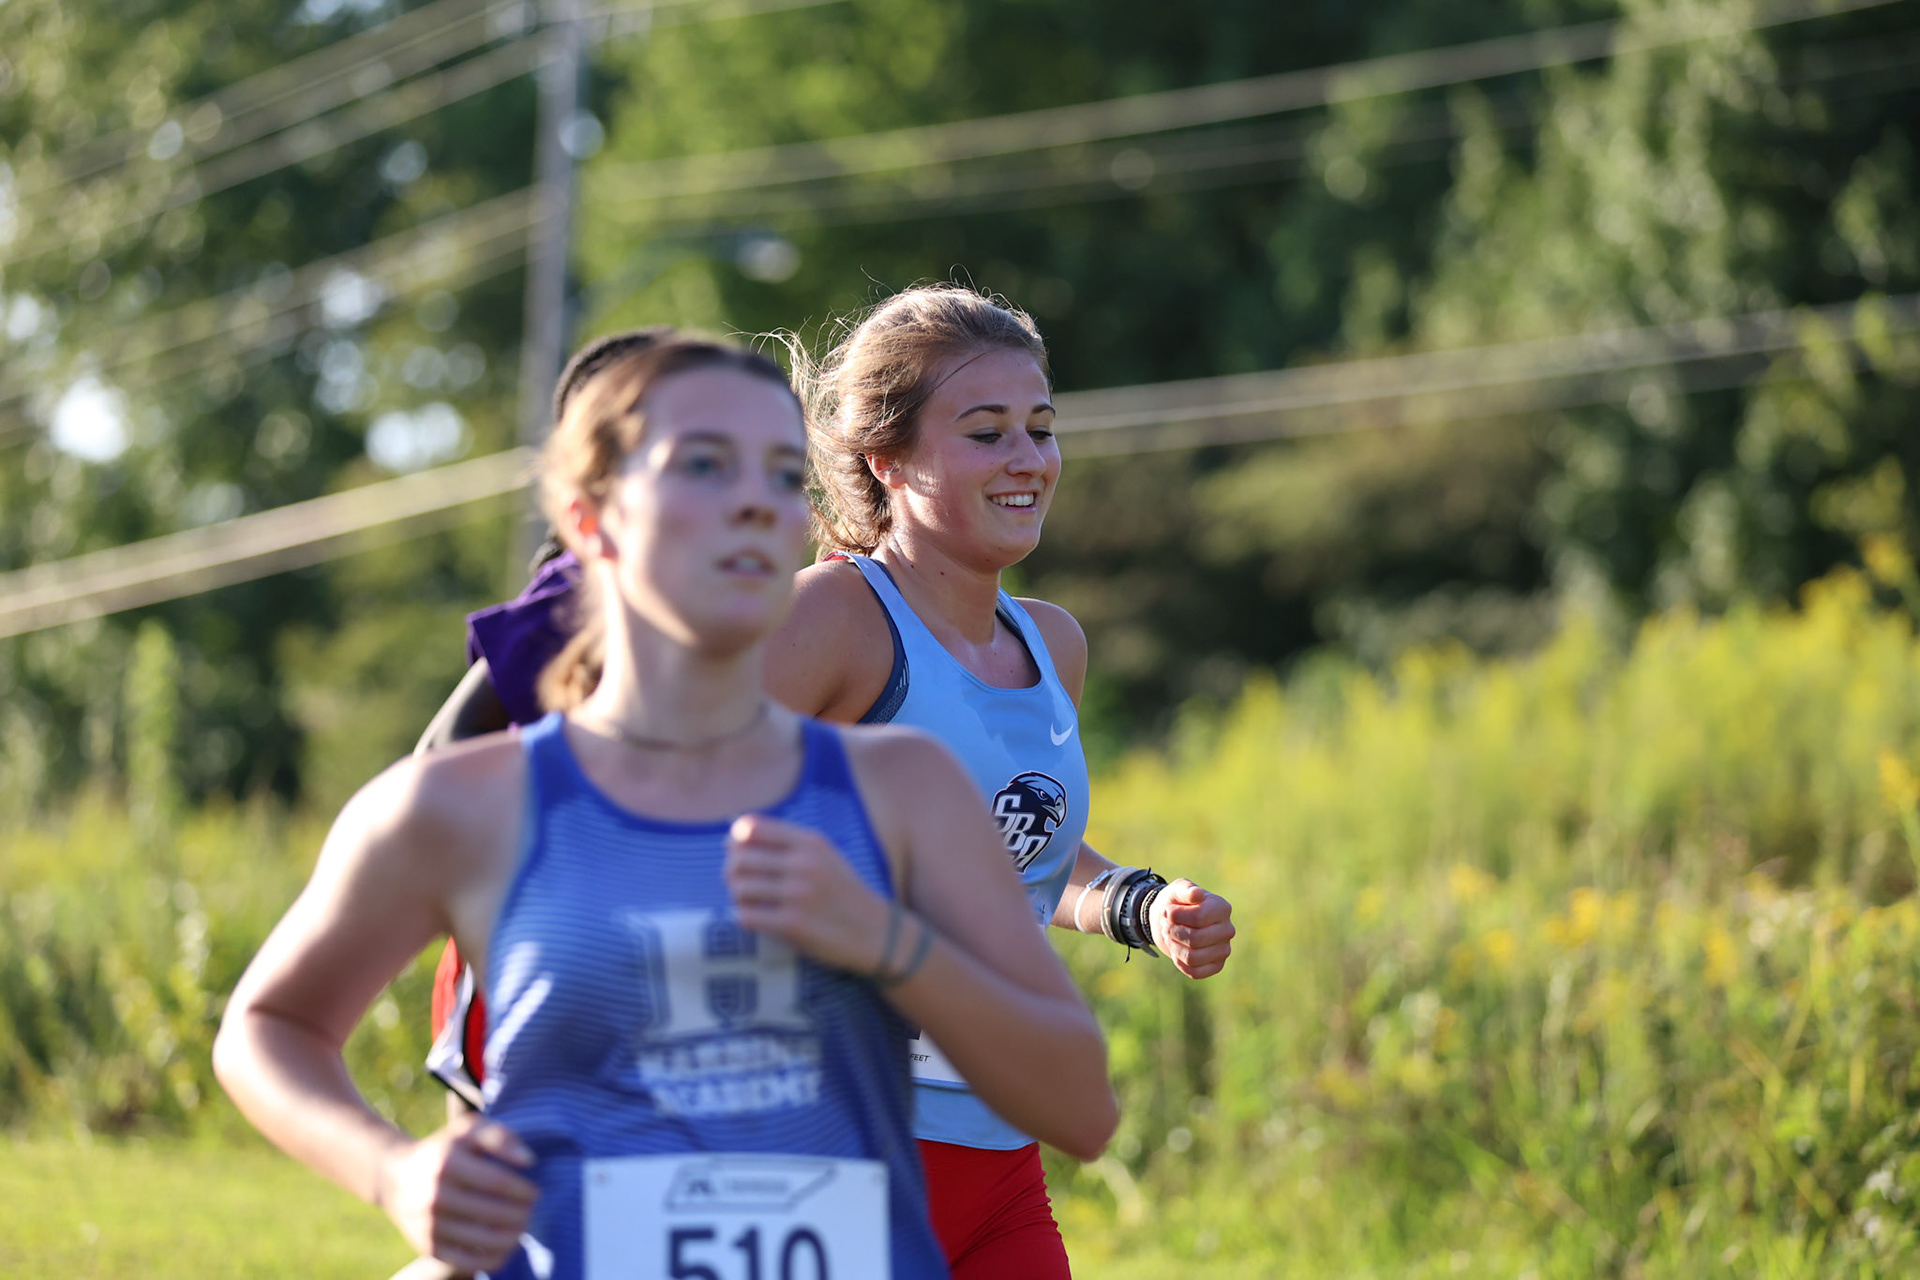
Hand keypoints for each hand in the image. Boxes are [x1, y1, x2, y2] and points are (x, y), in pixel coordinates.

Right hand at [378, 1112, 538, 1274]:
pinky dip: (493, 1259)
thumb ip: (500, 1137)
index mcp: (447, 1163)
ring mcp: (430, 1224)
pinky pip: (467, 1261)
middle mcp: (435, 1196)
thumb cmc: (445, 1150)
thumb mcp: (468, 1130)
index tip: (535, 1192)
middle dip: (521, 1215)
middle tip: (531, 1212)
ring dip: (513, 1237)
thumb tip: (529, 1161)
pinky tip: (506, 1248)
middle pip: (492, 1212)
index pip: (496, 1181)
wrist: (395, 1177)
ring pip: (483, 1239)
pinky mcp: (427, 1246)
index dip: (522, 1190)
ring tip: (522, 1228)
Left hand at [725, 814, 890, 973]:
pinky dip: (744, 917)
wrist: (877, 933)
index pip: (751, 828)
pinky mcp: (793, 925)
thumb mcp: (826, 855)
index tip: (736, 853)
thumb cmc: (845, 892)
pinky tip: (756, 918)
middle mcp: (804, 864)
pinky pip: (746, 916)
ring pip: (739, 888)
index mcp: (811, 842)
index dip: (734, 841)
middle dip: (731, 871)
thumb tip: (736, 831)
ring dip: (737, 896)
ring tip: (748, 902)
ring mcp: (798, 895)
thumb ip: (788, 842)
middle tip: (738, 882)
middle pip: (739, 858)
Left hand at [1149, 879, 1234, 978]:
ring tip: (1170, 937)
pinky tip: (1177, 950)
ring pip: (1193, 958)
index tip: (1166, 911)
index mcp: (1222, 908)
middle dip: (1173, 932)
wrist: (1170, 920)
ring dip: (1174, 947)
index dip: (1175, 916)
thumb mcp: (1177, 890)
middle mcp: (1227, 930)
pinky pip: (1195, 972)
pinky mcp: (1216, 965)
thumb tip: (1197, 894)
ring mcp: (1224, 949)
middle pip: (1195, 939)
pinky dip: (1179, 962)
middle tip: (1166, 925)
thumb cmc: (1176, 903)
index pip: (1199, 917)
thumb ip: (1185, 889)